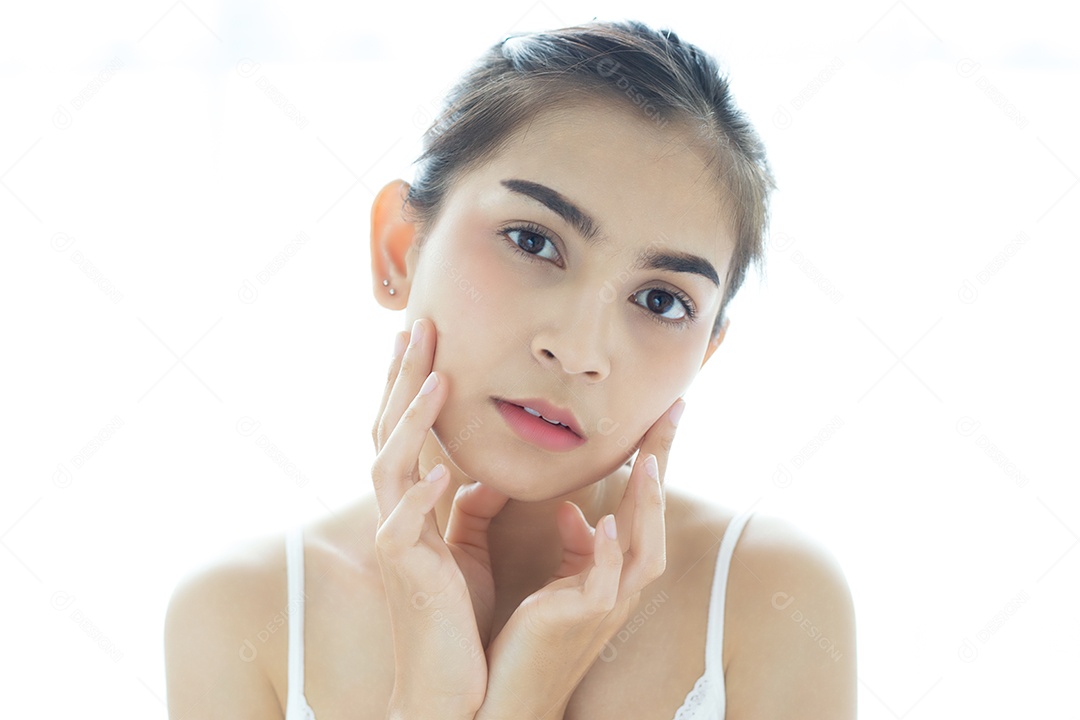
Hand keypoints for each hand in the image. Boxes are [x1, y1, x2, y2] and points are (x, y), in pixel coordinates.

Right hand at [370, 318, 507, 716]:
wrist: (448, 679)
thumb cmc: (457, 613)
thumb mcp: (468, 546)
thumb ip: (470, 504)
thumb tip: (485, 467)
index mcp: (412, 503)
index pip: (406, 428)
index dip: (411, 381)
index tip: (424, 337)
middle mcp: (395, 512)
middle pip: (389, 429)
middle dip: (403, 376)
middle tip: (419, 325)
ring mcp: (393, 539)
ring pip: (388, 464)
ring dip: (412, 419)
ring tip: (436, 378)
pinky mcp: (402, 572)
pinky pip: (402, 525)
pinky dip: (418, 495)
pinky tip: (440, 468)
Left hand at [474, 398, 683, 719]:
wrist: (506, 695)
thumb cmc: (528, 639)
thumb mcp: (557, 585)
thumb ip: (573, 547)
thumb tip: (577, 511)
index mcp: (612, 573)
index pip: (641, 506)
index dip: (653, 459)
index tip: (660, 413)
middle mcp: (619, 587)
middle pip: (655, 518)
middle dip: (663, 465)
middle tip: (672, 412)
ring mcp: (605, 606)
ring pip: (644, 549)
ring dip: (648, 505)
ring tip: (648, 460)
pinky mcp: (580, 622)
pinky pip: (604, 584)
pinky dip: (608, 553)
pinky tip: (608, 522)